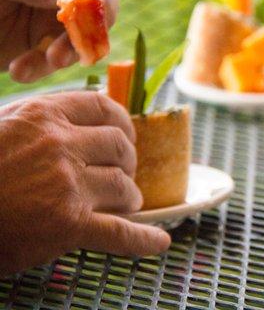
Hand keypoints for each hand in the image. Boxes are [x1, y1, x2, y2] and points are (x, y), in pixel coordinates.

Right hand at [0, 91, 169, 274]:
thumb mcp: (1, 127)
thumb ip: (42, 122)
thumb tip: (81, 121)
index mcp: (44, 116)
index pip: (104, 108)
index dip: (123, 123)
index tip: (127, 135)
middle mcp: (60, 145)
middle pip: (121, 147)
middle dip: (128, 163)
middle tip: (123, 175)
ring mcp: (67, 185)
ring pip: (124, 187)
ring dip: (130, 198)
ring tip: (126, 205)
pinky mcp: (68, 225)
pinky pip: (120, 233)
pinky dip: (143, 240)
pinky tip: (159, 242)